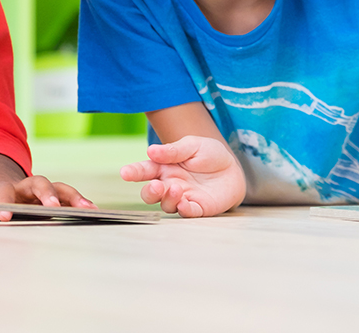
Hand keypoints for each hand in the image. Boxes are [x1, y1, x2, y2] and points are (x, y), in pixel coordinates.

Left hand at [0, 173, 95, 221]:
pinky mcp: (50, 198)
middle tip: (52, 209)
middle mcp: (23, 186)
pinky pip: (68, 197)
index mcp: (1, 186)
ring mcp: (38, 191)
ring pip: (58, 188)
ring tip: (87, 208)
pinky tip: (94, 211)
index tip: (5, 217)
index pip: (4, 193)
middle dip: (46, 195)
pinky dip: (80, 202)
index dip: (5, 203)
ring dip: (72, 197)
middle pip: (38, 183)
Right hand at [120, 136, 245, 217]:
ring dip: (168, 199)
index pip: (145, 170)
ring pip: (166, 205)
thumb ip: (173, 150)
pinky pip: (187, 212)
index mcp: (165, 166)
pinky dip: (184, 209)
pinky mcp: (198, 208)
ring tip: (176, 188)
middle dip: (149, 192)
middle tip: (155, 185)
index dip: (134, 172)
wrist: (233, 168)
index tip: (125, 172)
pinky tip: (184, 202)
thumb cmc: (210, 154)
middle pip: (150, 193)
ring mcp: (182, 197)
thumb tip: (150, 151)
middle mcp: (170, 184)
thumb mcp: (193, 145)